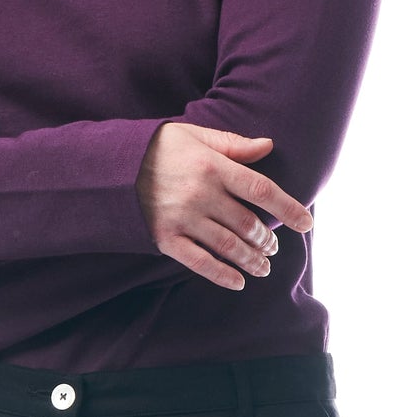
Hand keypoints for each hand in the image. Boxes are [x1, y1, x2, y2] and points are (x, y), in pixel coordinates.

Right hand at [136, 121, 313, 289]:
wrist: (110, 166)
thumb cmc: (158, 148)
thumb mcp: (195, 135)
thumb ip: (233, 144)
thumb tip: (268, 145)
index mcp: (213, 166)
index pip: (261, 189)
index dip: (288, 208)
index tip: (306, 222)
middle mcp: (201, 194)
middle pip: (248, 224)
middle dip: (267, 240)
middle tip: (273, 247)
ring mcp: (183, 218)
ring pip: (229, 246)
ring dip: (252, 260)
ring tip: (264, 267)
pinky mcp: (166, 238)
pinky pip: (200, 262)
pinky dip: (222, 275)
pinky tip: (239, 282)